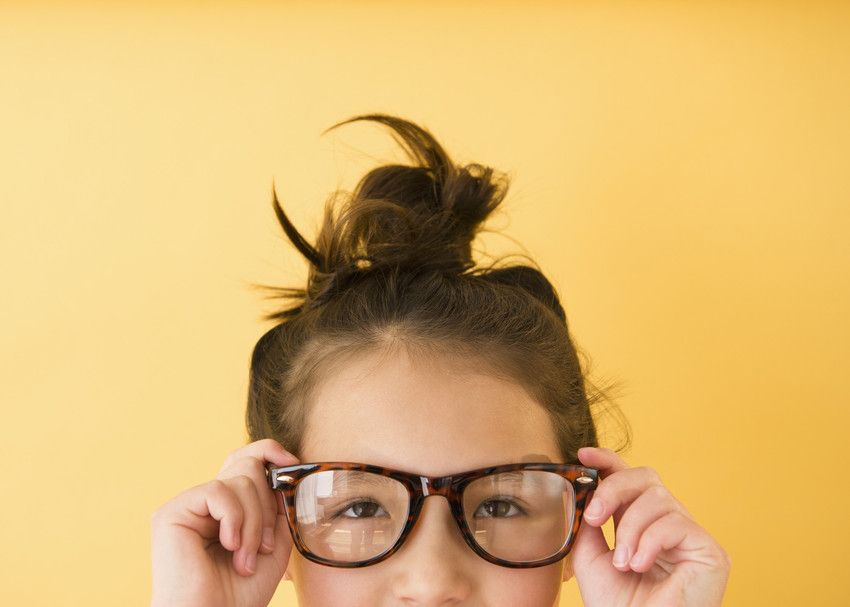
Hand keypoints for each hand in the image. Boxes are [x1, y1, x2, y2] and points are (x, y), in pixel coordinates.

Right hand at [150, 439, 298, 606]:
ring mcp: (188, 506)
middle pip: (248, 467)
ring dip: (254, 522)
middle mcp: (205, 502)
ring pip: (239, 481)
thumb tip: (284, 475)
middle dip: (267, 507)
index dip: (269, 453)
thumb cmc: (240, 593)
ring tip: (246, 558)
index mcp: (228, 507)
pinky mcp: (172, 513)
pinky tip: (229, 545)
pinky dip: (234, 518)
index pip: (246, 460)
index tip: (292, 464)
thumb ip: (279, 508)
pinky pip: (217, 491)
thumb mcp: (273, 543)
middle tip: (264, 547)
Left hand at [570, 447, 730, 605]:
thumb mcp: (590, 557)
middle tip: (593, 516)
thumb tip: (581, 490)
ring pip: (657, 498)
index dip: (608, 460)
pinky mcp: (710, 550)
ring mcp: (690, 535)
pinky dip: (649, 541)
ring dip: (630, 528)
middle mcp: (667, 523)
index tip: (583, 454)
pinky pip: (675, 523)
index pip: (628, 478)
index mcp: (639, 523)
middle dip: (613, 488)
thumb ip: (586, 523)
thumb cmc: (618, 606)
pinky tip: (640, 565)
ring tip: (623, 563)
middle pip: (645, 476)